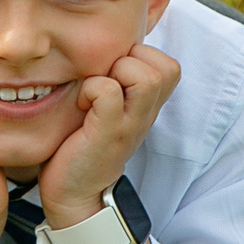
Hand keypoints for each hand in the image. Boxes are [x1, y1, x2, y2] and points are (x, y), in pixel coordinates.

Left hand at [37, 46, 178, 228]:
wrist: (75, 195)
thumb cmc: (84, 147)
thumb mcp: (108, 110)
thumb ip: (115, 82)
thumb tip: (103, 48)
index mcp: (147, 106)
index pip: (168, 65)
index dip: (140, 58)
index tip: (113, 74)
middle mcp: (146, 115)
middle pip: (167, 67)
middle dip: (131, 61)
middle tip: (107, 80)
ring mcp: (131, 125)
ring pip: (146, 76)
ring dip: (115, 72)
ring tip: (95, 91)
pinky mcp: (110, 133)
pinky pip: (108, 90)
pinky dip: (91, 89)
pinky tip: (82, 105)